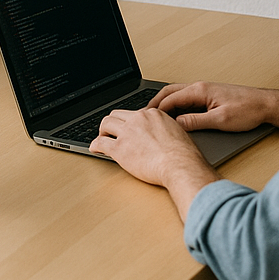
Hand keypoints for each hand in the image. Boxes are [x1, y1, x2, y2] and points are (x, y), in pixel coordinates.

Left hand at [90, 108, 218, 219]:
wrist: (180, 165)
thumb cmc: (184, 155)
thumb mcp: (178, 132)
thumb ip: (166, 129)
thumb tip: (165, 135)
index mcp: (152, 114)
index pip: (134, 113)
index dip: (129, 121)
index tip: (127, 127)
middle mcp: (138, 119)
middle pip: (117, 114)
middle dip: (112, 122)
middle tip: (111, 130)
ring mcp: (127, 133)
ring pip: (106, 123)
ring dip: (102, 130)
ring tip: (102, 137)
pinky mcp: (120, 149)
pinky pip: (101, 142)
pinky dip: (95, 144)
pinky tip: (94, 148)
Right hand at [148, 81, 278, 135]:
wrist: (266, 105)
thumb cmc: (247, 110)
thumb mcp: (220, 120)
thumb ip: (196, 121)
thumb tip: (177, 124)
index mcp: (200, 90)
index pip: (171, 98)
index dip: (157, 109)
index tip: (147, 119)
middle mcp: (200, 87)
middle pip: (170, 92)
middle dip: (155, 102)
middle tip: (144, 114)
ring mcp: (205, 90)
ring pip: (178, 94)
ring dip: (165, 103)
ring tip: (156, 115)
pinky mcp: (210, 96)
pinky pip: (187, 98)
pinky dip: (176, 104)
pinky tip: (175, 114)